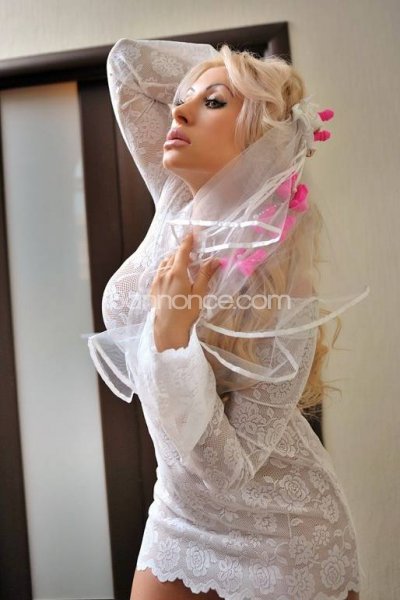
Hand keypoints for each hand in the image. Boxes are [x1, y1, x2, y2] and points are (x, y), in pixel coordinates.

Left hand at [150, 231, 220, 350]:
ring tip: (182, 264)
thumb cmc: (185, 313)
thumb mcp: (198, 294)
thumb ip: (205, 275)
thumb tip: (215, 260)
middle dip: (182, 252)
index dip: (187, 242)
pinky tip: (172, 276)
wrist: (166, 330)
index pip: (182, 251)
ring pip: (164, 263)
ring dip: (173, 260)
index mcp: (177, 273)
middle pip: (173, 256)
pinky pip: (159, 272)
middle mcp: (164, 274)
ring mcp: (156, 281)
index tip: (191, 234)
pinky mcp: (153, 288)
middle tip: (192, 254)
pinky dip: (167, 268)